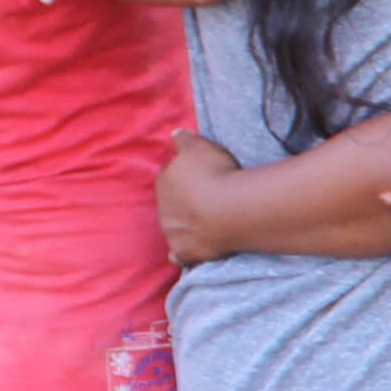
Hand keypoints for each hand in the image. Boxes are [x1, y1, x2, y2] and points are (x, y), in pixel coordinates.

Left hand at [155, 133, 243, 265]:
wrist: (227, 210)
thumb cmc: (214, 173)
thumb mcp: (199, 146)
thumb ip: (184, 140)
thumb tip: (174, 134)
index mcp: (164, 181)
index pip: (170, 176)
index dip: (185, 175)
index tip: (200, 175)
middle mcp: (163, 208)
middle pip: (171, 203)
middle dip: (183, 201)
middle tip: (206, 198)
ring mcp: (173, 232)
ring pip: (173, 228)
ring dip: (183, 225)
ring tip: (204, 222)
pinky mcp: (185, 252)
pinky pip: (179, 255)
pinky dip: (179, 255)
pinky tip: (180, 256)